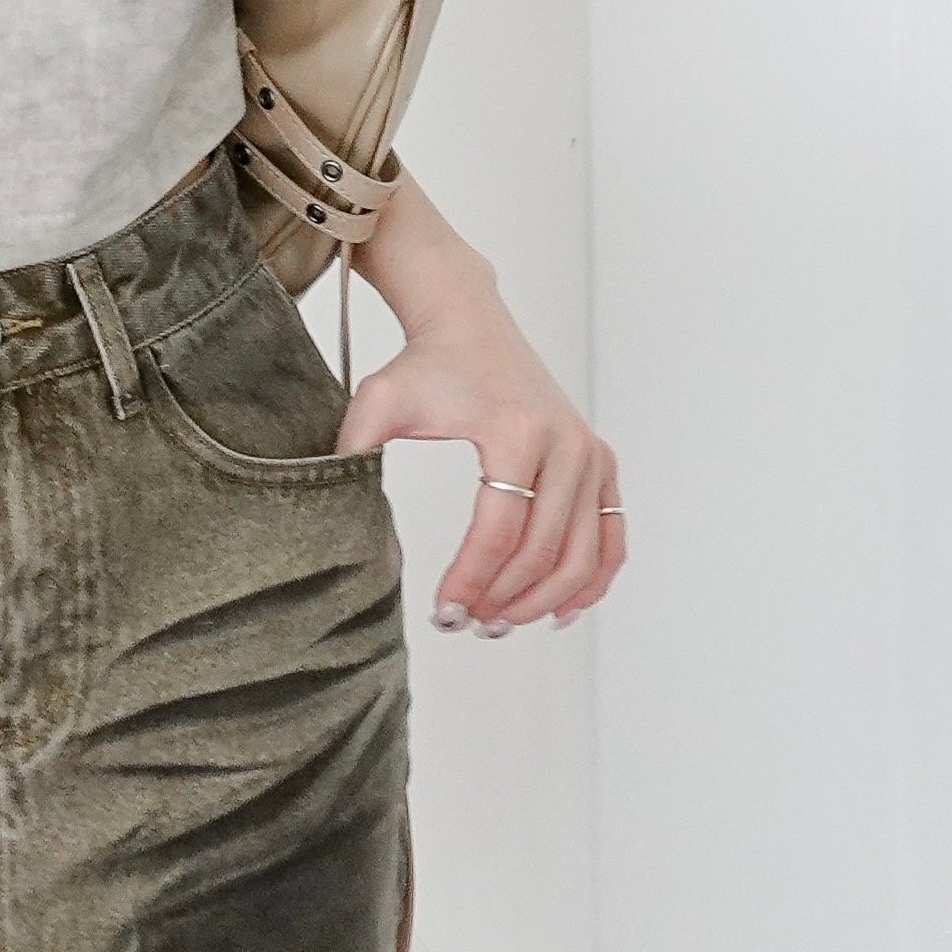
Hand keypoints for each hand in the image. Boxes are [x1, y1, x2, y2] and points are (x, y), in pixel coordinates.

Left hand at [337, 287, 626, 633]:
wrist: (471, 327)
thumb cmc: (426, 367)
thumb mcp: (380, 401)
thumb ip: (354, 450)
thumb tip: (341, 519)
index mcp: (516, 432)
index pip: (499, 530)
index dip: (471, 580)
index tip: (443, 611)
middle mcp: (567, 445)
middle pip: (543, 550)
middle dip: (503, 599)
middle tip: (465, 624)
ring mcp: (592, 456)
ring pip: (583, 555)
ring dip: (544, 601)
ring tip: (499, 623)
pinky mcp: (602, 464)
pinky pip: (610, 538)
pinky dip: (591, 581)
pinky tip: (556, 611)